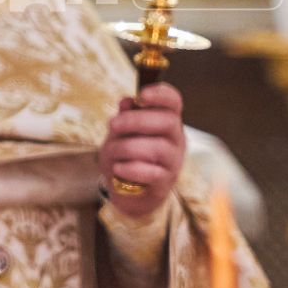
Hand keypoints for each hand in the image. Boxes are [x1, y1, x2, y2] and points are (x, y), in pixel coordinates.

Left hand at [98, 83, 185, 218]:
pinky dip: (132, 169)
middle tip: (112, 124)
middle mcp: (176, 139)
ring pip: (159, 148)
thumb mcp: (120, 134)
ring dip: (128, 147)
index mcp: (167, 121)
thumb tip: (126, 102)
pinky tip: (118, 168)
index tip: (141, 94)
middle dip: (137, 120)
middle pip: (169, 122)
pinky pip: (152, 173)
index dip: (161, 94)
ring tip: (111, 151)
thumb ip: (124, 118)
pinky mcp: (165, 182)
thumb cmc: (126, 156)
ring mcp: (174, 162)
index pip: (174, 101)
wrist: (129, 193)